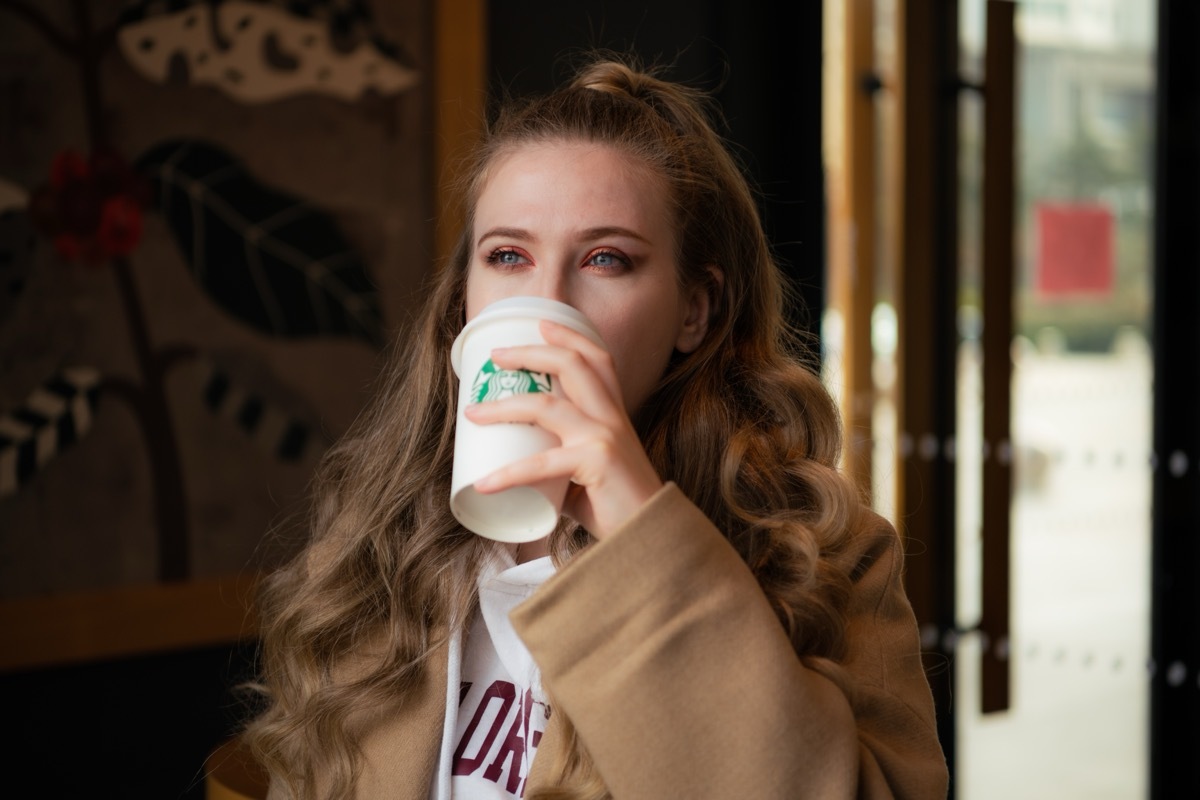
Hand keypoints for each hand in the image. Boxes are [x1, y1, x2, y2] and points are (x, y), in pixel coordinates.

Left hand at [463, 320, 662, 538]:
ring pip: (547, 404)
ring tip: (472, 412)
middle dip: (530, 352)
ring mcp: (605, 436)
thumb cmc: (617, 508)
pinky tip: (483, 483)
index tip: (541, 323)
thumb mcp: (587, 475)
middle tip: (496, 356)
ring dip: (503, 405)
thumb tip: (517, 473)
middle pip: (573, 364)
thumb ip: (556, 467)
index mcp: (614, 413)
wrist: (649, 536)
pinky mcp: (596, 462)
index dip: (571, 335)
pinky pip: (541, 463)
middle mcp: (612, 417)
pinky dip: (507, 474)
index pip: (598, 359)